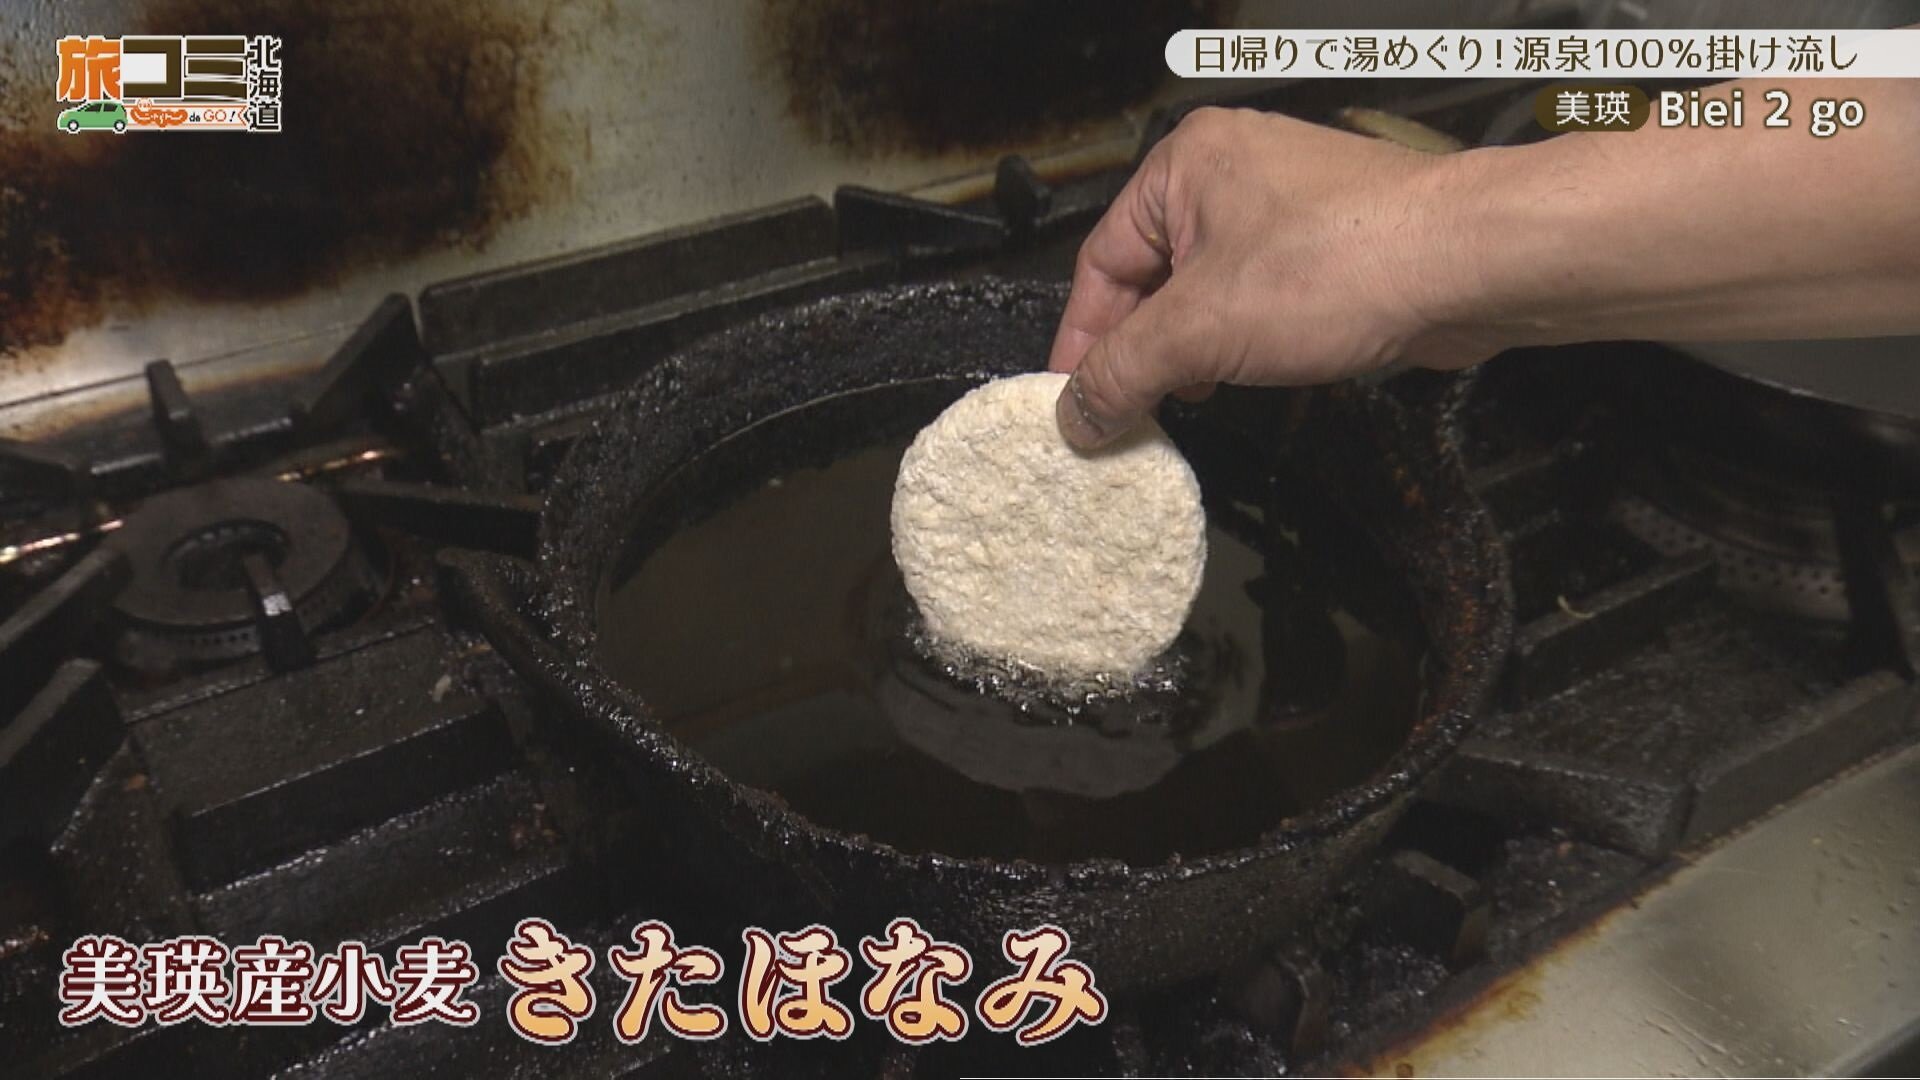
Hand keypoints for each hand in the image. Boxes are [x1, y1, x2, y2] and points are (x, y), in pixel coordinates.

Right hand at [1048, 106, 1495, 448]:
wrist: (1469, 263)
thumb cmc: (1342, 265)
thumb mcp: (1201, 330)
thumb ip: (1124, 372)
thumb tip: (1075, 414)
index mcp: (1184, 165)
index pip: (1102, 261)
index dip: (1082, 340)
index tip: (1071, 402)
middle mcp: (1231, 173)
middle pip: (1151, 278)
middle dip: (1140, 350)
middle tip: (1125, 413)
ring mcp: (1285, 207)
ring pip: (1206, 293)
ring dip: (1191, 352)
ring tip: (1186, 401)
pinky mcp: (1329, 245)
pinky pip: (1258, 297)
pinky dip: (1241, 342)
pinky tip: (1243, 379)